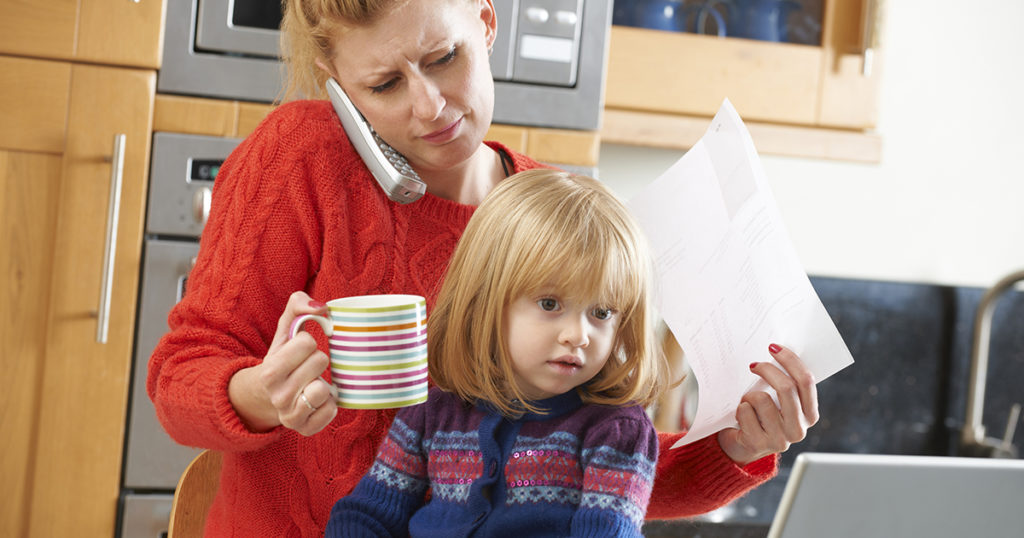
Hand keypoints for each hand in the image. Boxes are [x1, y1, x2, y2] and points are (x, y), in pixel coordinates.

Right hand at [228, 291, 337, 435]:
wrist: (269, 395)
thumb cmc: (285, 357)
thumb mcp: (285, 330)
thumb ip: (298, 305)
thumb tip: (321, 306)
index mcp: (270, 370)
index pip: (307, 343)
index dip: (308, 343)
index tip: (300, 350)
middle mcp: (277, 396)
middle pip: (320, 362)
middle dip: (318, 360)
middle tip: (307, 367)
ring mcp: (290, 416)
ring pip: (324, 390)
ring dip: (324, 383)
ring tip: (312, 383)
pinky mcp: (305, 429)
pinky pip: (331, 411)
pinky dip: (330, 403)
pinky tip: (318, 400)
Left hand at [717, 343, 818, 465]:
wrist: (742, 445)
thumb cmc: (762, 416)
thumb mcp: (779, 402)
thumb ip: (785, 383)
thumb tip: (776, 350)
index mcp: (810, 415)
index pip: (806, 381)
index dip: (790, 360)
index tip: (773, 347)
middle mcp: (798, 429)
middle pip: (786, 388)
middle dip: (768, 370)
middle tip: (754, 364)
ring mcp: (779, 439)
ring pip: (762, 399)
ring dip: (749, 395)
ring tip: (748, 402)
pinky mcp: (757, 443)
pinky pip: (745, 411)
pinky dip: (740, 408)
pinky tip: (741, 416)